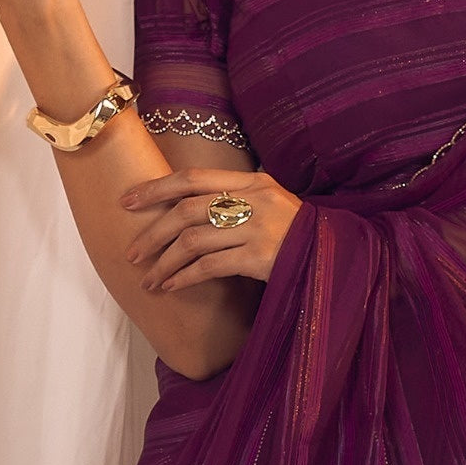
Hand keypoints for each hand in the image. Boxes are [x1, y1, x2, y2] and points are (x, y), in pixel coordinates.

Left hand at [120, 167, 304, 289]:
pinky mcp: (261, 257)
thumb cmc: (297, 232)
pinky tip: (172, 287)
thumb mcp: (271, 202)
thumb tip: (185, 206)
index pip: (192, 177)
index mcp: (253, 182)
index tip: (128, 201)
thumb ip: (236, 198)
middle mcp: (254, 200)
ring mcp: (258, 228)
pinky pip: (209, 266)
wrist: (338, 256)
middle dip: (152, 232)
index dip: (156, 187)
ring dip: (163, 262)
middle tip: (132, 253)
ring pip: (193, 241)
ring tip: (149, 279)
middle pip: (186, 210)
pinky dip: (184, 277)